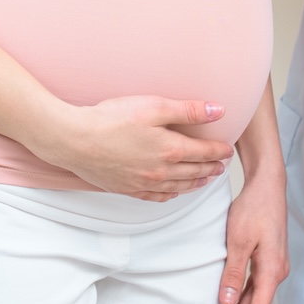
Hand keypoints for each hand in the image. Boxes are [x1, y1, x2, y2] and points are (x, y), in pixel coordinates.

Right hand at [33, 96, 235, 200]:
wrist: (75, 140)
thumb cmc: (111, 119)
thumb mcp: (153, 107)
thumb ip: (188, 111)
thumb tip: (218, 111)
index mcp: (170, 149)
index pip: (203, 152)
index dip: (218, 150)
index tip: (228, 149)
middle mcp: (160, 171)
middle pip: (194, 171)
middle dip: (211, 167)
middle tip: (221, 165)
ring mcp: (143, 182)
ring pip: (179, 187)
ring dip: (196, 183)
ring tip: (205, 179)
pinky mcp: (127, 188)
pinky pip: (156, 197)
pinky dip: (171, 195)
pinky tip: (173, 192)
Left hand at [213, 167, 287, 303]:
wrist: (267, 185)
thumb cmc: (254, 209)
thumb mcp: (238, 241)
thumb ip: (233, 273)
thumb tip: (226, 303)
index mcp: (271, 271)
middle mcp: (276, 272)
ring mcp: (273, 265)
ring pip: (254, 299)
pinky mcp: (268, 258)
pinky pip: (255, 286)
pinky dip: (243, 300)